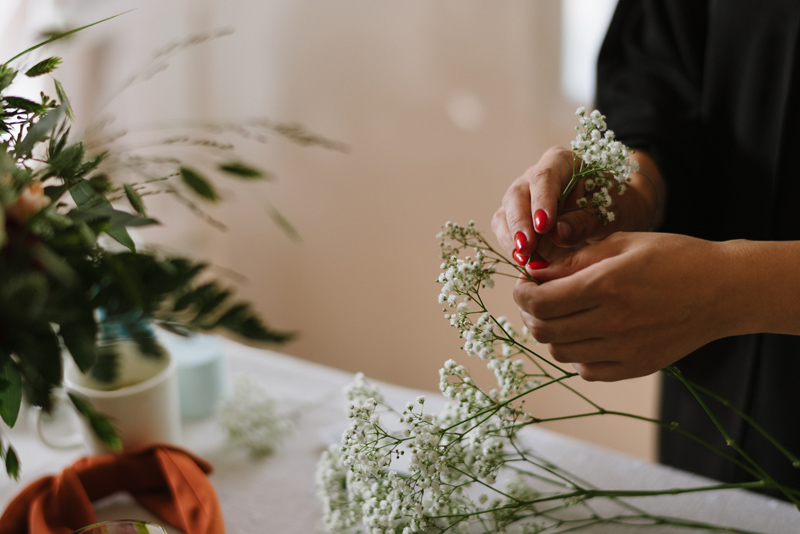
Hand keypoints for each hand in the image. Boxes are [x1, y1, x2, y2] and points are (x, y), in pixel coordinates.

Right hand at [492, 147, 663, 265]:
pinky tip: (524, 263)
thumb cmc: (614, 206)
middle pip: (517, 194)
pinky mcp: (517, 220)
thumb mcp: (609, 212)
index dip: (541, 201)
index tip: (543, 226)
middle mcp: (535, 177)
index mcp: (561, 162)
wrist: (615, 214)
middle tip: (527, 248)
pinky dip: (512, 248)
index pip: (544, 176)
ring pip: (505, 214)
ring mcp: (524, 198)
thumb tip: (557, 233)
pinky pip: (505, 232)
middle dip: (520, 223)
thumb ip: (584, 221)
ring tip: (523, 260)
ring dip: (511, 238)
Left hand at [513, 232, 735, 380]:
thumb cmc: (673, 257)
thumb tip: (534, 273)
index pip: (540, 301)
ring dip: (551, 334)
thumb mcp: (622, 244)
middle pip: (544, 330)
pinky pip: (588, 371)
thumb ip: (574, 260)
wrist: (724, 289)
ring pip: (561, 353)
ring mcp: (626, 349)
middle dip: (530, 313)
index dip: (521, 294)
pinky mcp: (637, 367)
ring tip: (561, 316)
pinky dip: (577, 355)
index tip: (523, 285)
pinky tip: (587, 334)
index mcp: (607, 284)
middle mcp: (613, 321)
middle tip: (537, 300)